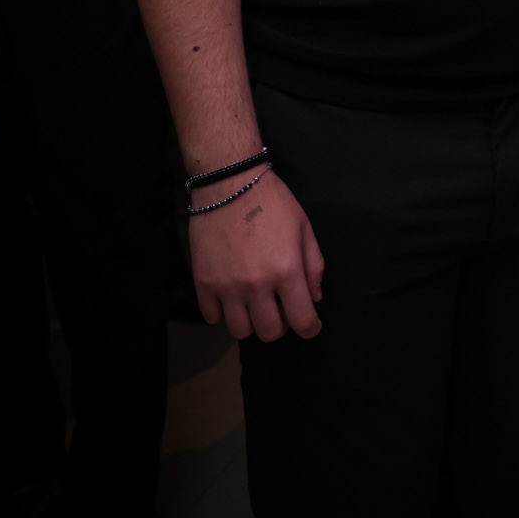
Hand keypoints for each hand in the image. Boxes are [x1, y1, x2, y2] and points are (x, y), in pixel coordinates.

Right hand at [189, 168, 324, 341]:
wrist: (229, 184)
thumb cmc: (272, 202)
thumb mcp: (303, 228)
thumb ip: (314, 266)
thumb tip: (315, 298)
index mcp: (286, 270)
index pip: (302, 320)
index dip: (310, 328)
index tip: (310, 326)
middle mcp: (256, 285)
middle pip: (269, 333)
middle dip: (280, 326)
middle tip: (280, 309)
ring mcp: (227, 286)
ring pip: (240, 331)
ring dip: (251, 322)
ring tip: (254, 304)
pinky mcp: (203, 282)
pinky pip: (212, 317)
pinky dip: (223, 313)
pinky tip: (230, 297)